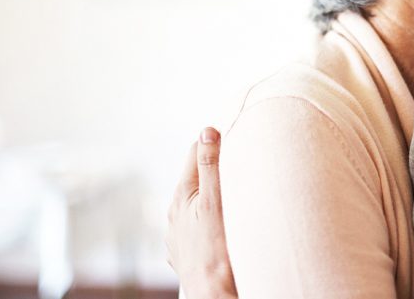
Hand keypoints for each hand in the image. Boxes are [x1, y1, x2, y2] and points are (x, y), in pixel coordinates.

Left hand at [167, 127, 237, 298]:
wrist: (213, 294)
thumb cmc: (217, 252)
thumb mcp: (216, 202)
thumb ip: (210, 166)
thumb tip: (207, 131)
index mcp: (181, 196)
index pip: (195, 152)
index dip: (215, 145)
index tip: (235, 146)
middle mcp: (174, 213)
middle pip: (196, 178)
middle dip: (215, 172)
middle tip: (239, 173)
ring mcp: (178, 234)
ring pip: (196, 205)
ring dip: (211, 199)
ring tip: (232, 203)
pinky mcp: (185, 253)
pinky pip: (197, 228)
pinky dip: (208, 223)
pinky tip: (221, 230)